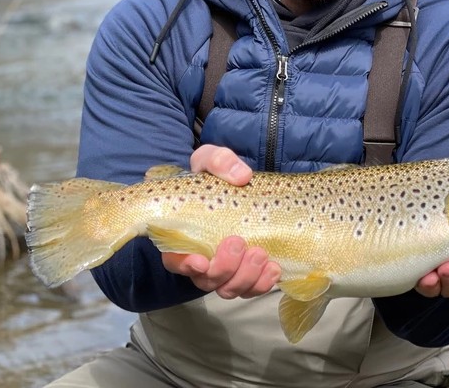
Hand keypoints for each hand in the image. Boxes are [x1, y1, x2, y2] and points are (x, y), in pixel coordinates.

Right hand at [161, 145, 280, 298]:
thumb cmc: (215, 176)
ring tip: (261, 254)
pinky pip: (252, 288)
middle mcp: (202, 259)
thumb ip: (220, 161)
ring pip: (230, 288)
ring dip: (245, 277)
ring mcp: (225, 268)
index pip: (174, 261)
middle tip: (238, 242)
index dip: (184, 266)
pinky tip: (274, 269)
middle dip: (224, 268)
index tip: (200, 260)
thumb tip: (242, 176)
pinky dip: (263, 283)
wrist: (239, 185)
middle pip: (206, 280)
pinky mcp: (248, 271)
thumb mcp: (211, 159)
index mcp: (183, 236)